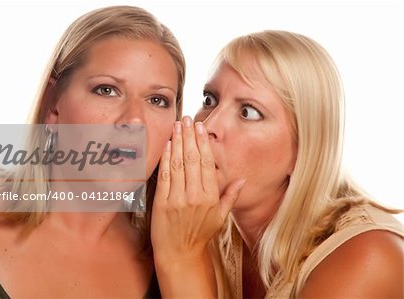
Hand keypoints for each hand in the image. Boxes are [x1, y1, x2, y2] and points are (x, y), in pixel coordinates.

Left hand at [151, 116, 245, 261]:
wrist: (179, 254)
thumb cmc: (200, 235)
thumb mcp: (220, 218)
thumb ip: (230, 196)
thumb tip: (243, 180)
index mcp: (211, 197)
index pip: (208, 163)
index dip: (203, 143)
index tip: (200, 127)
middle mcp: (195, 196)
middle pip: (193, 159)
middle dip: (190, 136)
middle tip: (187, 118)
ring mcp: (178, 199)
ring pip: (179, 164)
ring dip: (178, 142)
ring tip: (177, 125)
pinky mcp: (162, 203)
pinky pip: (165, 176)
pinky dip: (166, 159)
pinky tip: (168, 145)